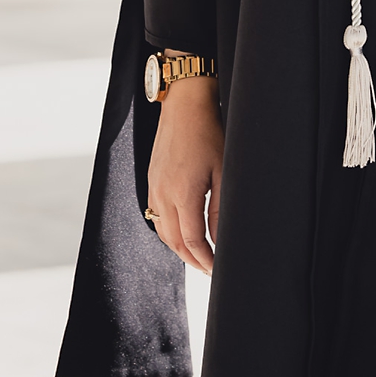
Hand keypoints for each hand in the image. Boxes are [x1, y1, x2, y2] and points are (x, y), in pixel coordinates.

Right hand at [146, 76, 222, 272]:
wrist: (184, 106)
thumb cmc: (209, 133)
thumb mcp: (224, 170)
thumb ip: (220, 208)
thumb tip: (219, 238)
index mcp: (182, 195)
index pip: (192, 241)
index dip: (205, 259)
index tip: (217, 270)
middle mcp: (163, 195)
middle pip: (174, 241)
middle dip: (192, 259)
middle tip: (209, 270)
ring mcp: (154, 189)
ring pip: (163, 231)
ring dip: (179, 248)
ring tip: (198, 256)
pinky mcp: (152, 182)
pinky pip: (156, 216)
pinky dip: (168, 231)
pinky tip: (181, 232)